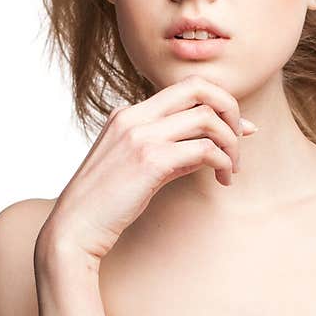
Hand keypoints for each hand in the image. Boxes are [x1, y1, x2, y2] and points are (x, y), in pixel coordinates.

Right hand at [36, 74, 257, 265]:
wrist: (75, 228)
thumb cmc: (107, 203)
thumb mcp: (142, 167)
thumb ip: (174, 150)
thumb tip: (215, 147)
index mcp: (129, 113)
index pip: (186, 88)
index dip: (219, 102)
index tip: (239, 128)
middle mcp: (135, 116)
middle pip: (199, 87)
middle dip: (231, 110)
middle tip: (241, 141)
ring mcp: (141, 135)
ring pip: (208, 118)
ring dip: (231, 143)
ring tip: (232, 169)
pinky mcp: (150, 160)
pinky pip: (204, 149)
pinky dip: (223, 162)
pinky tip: (223, 180)